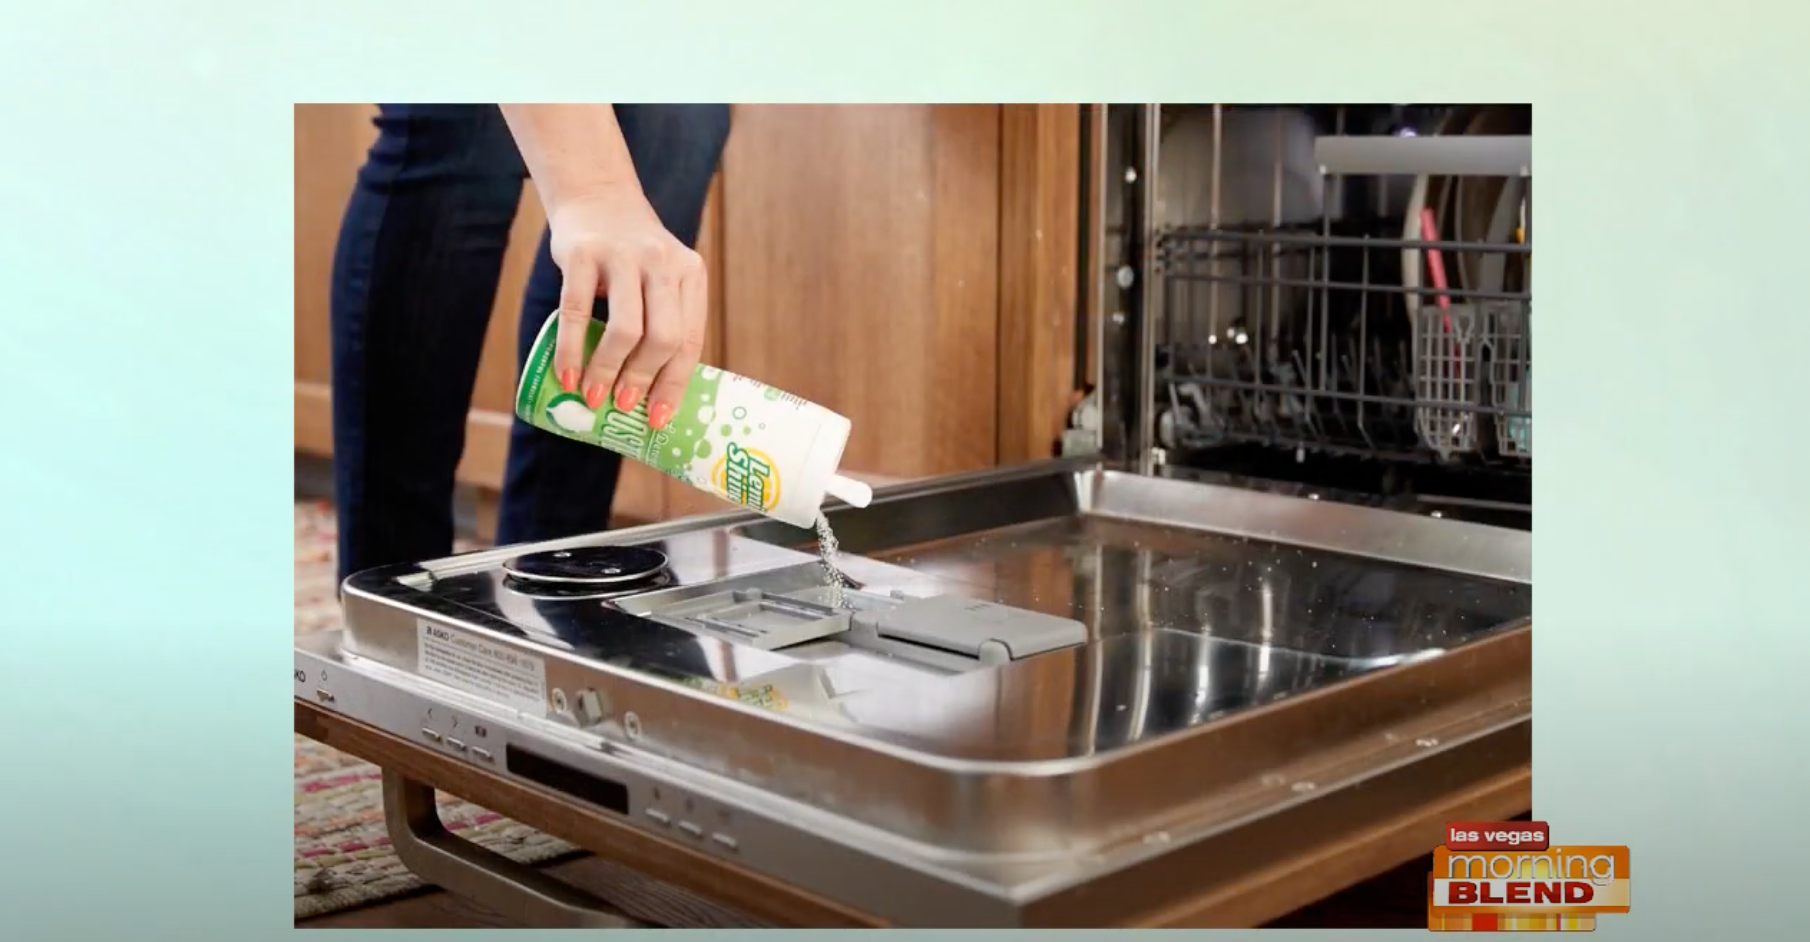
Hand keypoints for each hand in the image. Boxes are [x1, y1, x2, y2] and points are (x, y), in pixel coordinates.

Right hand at [547, 184, 705, 430]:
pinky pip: (578, 313)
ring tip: (593, 398)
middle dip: (642, 381)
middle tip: (622, 408)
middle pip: (662, 338)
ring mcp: (623, 256)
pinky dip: (573, 351)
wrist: (597, 195)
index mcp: (690, 274)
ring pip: (625, 330)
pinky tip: (568, 375)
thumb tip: (648, 396)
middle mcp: (663, 263)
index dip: (673, 384)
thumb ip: (663, 321)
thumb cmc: (631, 255)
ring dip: (608, 372)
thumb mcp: (661, 278)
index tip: (657, 419)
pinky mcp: (583, 254)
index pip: (689, 340)